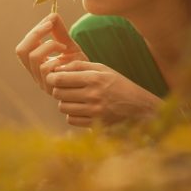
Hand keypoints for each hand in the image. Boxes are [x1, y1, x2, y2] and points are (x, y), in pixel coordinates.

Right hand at [15, 13, 87, 91]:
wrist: (94, 84)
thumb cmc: (80, 67)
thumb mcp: (69, 46)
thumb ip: (59, 32)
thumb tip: (53, 14)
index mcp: (35, 64)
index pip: (23, 47)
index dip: (34, 32)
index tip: (50, 20)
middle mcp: (35, 74)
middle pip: (21, 51)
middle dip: (35, 34)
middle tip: (50, 25)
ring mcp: (42, 82)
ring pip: (33, 58)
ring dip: (49, 45)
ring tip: (63, 45)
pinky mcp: (51, 88)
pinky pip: (45, 68)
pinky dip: (55, 57)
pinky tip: (66, 57)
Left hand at [45, 60, 161, 126]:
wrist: (139, 107)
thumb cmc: (118, 84)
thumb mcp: (103, 69)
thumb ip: (79, 65)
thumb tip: (56, 68)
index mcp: (94, 78)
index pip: (60, 79)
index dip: (52, 78)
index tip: (54, 78)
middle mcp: (93, 94)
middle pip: (58, 93)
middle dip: (58, 90)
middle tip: (65, 88)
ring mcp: (94, 111)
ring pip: (62, 107)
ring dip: (65, 103)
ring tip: (74, 99)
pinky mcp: (95, 124)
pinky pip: (71, 120)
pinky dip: (72, 114)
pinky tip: (81, 109)